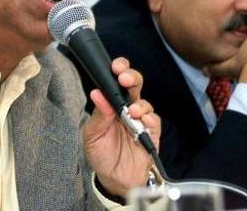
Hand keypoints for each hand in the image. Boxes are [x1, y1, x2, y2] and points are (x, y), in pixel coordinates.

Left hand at [83, 57, 159, 196]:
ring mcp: (140, 120)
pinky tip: (142, 121)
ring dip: (139, 103)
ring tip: (132, 111)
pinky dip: (148, 118)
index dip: (118, 70)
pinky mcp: (151, 132)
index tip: (115, 67)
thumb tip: (97, 93)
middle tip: (124, 78)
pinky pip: (153, 120)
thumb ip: (98, 115)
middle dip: (131, 76)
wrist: (114, 179)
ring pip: (144, 101)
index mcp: (111, 105)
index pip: (116, 81)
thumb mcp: (92, 135)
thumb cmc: (102, 154)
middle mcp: (126, 108)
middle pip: (134, 84)